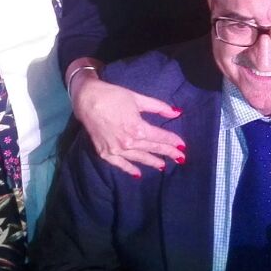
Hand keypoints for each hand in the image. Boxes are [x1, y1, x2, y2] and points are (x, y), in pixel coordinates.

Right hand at [70, 69, 184, 176]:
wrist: (87, 100)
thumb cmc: (114, 96)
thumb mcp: (138, 99)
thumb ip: (158, 107)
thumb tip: (177, 112)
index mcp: (138, 128)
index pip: (160, 137)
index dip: (172, 141)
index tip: (182, 146)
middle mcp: (128, 143)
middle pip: (152, 149)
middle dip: (167, 153)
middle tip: (180, 158)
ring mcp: (116, 150)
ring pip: (138, 158)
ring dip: (152, 162)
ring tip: (163, 165)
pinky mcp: (105, 153)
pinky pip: (120, 164)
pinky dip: (130, 169)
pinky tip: (138, 174)